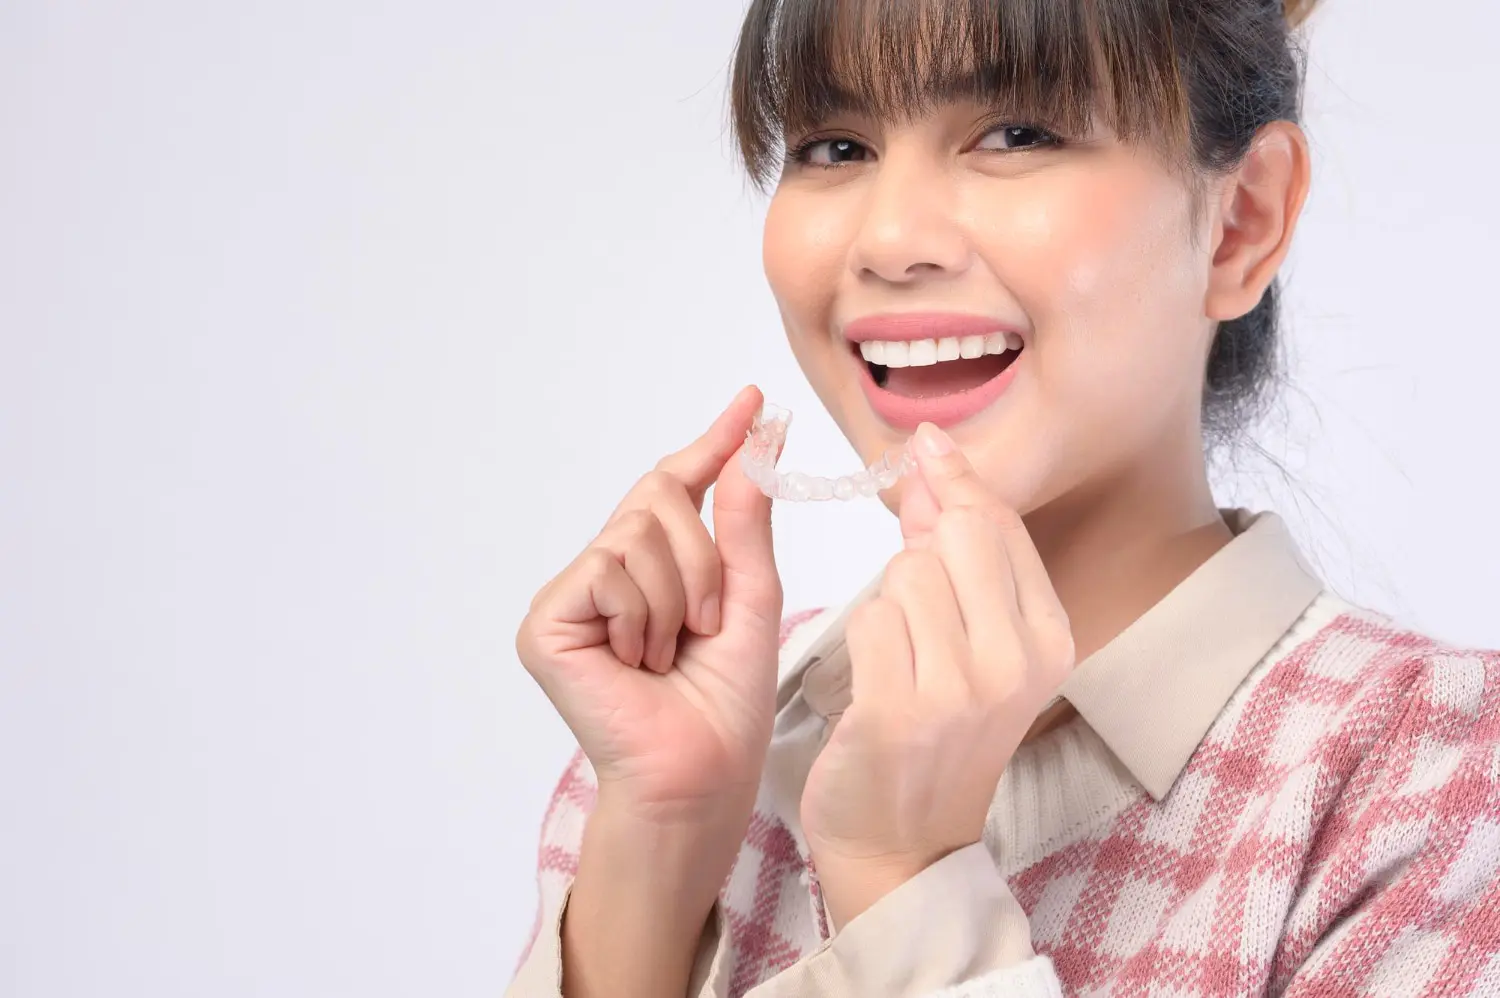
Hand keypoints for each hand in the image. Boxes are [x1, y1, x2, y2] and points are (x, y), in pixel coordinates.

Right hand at [517, 386, 784, 826]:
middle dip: (703, 559)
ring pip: (635, 535)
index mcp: (655, 569)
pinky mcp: (546, 621)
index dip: (713, 443)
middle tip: (706, 623)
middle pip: (657, 498)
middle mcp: (608, 573)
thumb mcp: (750, 599)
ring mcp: (573, 596)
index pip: (678, 486)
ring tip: (669, 653)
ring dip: (677, 597)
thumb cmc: (724, 705)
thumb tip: (754, 442)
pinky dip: (642, 616)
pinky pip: (608, 571)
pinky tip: (636, 663)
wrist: (697, 775)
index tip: (751, 402)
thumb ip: (743, 522)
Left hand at [800, 422, 1075, 929]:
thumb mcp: (976, 647)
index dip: (956, 478)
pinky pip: (869, 620)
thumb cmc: (936, 737)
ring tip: (900, 661)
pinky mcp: (903, 708)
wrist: (905, 844)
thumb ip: (962, 560)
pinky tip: (876, 684)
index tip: (925, 444)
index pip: (1001, 524)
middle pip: (956, 535)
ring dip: (888, 604)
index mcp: (1050, 639)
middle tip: (911, 596)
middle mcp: (1019, 661)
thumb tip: (935, 469)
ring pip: (906, 574)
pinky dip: (862, 640)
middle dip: (920, 545)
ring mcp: (964, 687)